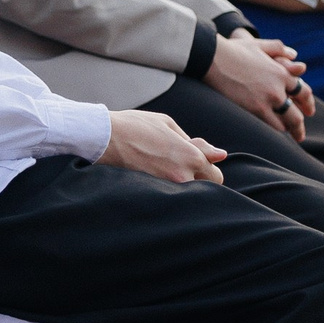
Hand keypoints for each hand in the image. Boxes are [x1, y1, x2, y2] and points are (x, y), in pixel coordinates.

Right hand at [97, 109, 226, 182]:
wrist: (103, 137)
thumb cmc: (136, 126)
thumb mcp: (168, 125)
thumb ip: (196, 143)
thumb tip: (220, 155)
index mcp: (190, 157)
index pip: (216, 176)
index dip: (209, 169)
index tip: (196, 162)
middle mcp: (182, 177)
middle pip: (207, 190)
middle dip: (201, 180)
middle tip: (181, 167)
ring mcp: (165, 189)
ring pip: (188, 195)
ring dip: (184, 185)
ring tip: (164, 169)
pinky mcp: (150, 195)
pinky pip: (169, 197)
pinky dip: (167, 190)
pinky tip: (154, 175)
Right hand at [205, 31, 308, 139]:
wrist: (215, 58)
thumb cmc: (234, 50)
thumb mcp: (260, 45)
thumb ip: (279, 49)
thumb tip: (295, 56)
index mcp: (282, 72)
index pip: (303, 92)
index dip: (308, 103)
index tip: (309, 111)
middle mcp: (279, 88)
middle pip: (297, 114)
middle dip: (299, 127)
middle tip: (299, 134)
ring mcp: (269, 99)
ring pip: (287, 122)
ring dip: (287, 130)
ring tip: (286, 137)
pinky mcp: (256, 109)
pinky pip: (272, 126)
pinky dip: (275, 130)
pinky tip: (273, 134)